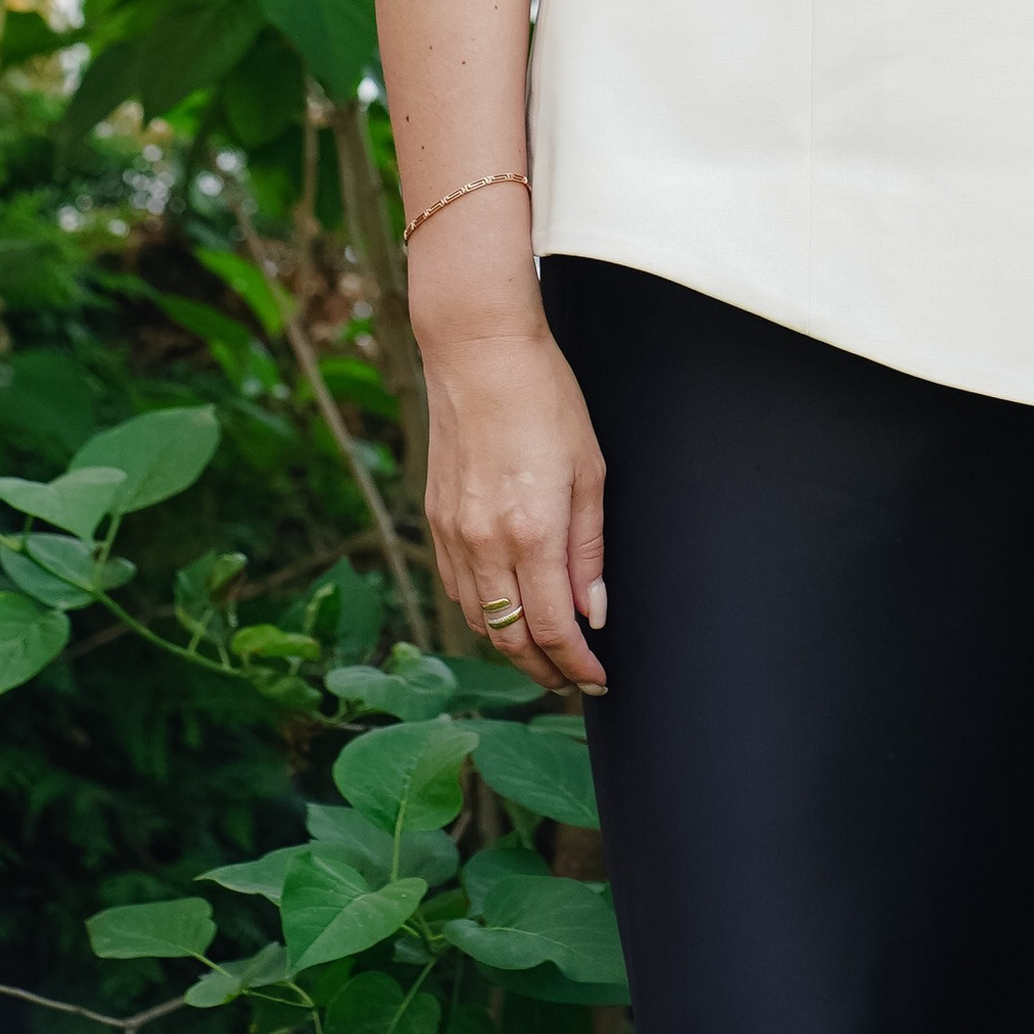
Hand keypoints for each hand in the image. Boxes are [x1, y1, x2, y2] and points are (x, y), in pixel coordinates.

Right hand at [421, 316, 608, 697]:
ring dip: (512, 648)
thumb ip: (588, 549)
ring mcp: (452, 535)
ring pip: (478, 622)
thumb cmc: (546, 400)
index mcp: (530, 533)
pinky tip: (505, 613)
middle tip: (574, 679)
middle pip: (511, 639)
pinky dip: (482, 615)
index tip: (598, 677)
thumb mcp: (589, 471)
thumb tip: (591, 611)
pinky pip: (456, 590)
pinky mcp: (435, 520)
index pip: (552, 628)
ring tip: (544, 655)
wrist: (479, 354)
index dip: (577, 663)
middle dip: (545, 670)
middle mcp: (484, 544)